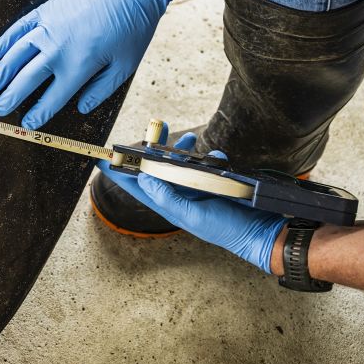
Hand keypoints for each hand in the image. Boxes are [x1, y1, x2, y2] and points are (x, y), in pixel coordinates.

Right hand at [0, 0, 171, 128]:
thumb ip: (101, 90)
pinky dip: (4, 41)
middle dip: (10, 97)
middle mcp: (57, 50)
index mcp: (78, 67)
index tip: (27, 124)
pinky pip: (19, 28)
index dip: (38, 114)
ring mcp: (48, 28)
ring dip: (1, 73)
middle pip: (26, 79)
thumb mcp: (124, 66)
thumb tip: (81, 108)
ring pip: (16, 55)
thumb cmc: (132, 28)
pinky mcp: (46, 11)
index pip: (51, 99)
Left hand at [96, 130, 287, 272]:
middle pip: (156, 169)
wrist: (261, 232)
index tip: (102, 158)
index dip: (119, 172)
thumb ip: (167, 197)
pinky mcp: (212, 183)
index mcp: (168, 205)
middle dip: (152, 150)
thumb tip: (142, 177)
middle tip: (153, 131)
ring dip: (182, 150)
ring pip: (179, 163)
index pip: (137, 186)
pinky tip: (217, 157)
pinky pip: (203, 164)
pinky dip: (208, 158)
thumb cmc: (226, 229)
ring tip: (188, 138)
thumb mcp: (192, 217)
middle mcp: (178, 195)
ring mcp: (195, 188)